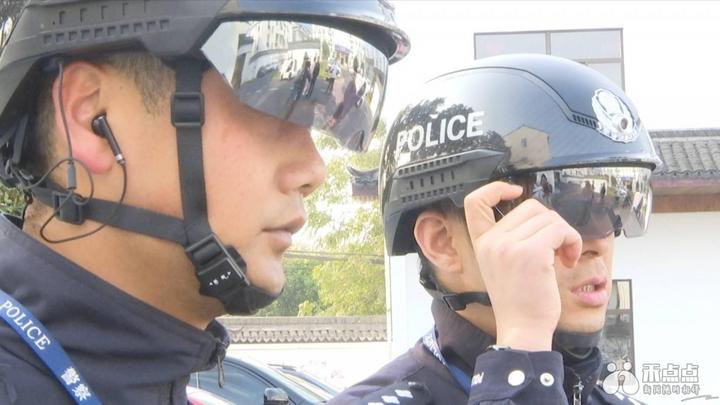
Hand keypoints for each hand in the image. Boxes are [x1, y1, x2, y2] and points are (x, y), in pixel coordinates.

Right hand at [463, 182, 581, 350]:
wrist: (522, 329)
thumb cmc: (519, 301)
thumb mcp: (501, 266)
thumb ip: (509, 239)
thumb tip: (538, 217)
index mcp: (482, 243)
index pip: (475, 201)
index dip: (496, 188)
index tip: (515, 192)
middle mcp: (492, 241)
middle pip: (529, 206)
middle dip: (550, 223)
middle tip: (556, 248)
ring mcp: (509, 245)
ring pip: (549, 217)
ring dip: (564, 235)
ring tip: (563, 257)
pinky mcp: (531, 252)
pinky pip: (560, 230)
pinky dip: (572, 241)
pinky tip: (569, 260)